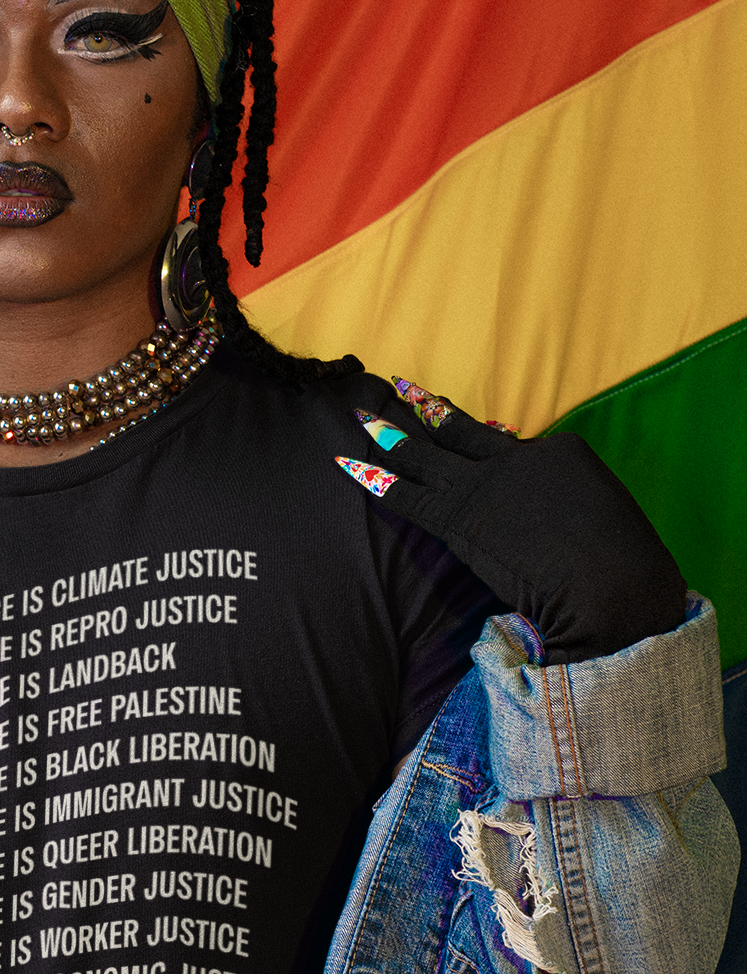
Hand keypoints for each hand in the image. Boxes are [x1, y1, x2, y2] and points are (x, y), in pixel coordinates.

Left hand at [335, 379, 684, 662]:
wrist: (612, 585)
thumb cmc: (625, 568)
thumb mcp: (607, 521)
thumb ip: (572, 510)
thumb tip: (554, 524)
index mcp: (559, 453)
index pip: (510, 445)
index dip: (484, 439)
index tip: (465, 426)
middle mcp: (517, 457)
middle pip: (462, 431)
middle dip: (427, 409)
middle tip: (399, 388)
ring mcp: (484, 484)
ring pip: (426, 452)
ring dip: (390, 432)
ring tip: (362, 413)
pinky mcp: (458, 516)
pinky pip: (406, 494)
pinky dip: (375, 477)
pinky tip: (348, 464)